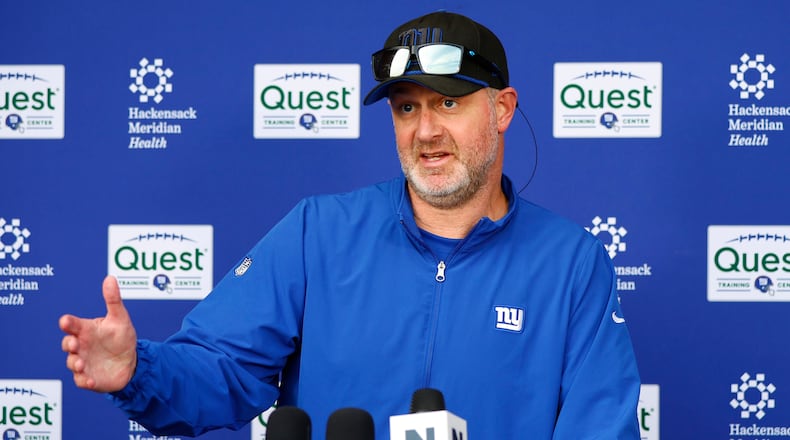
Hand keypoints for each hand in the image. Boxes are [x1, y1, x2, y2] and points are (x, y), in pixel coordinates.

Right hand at [59, 275, 137, 392]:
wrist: (131, 362)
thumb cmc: (121, 338)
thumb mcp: (120, 319)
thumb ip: (113, 300)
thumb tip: (110, 278)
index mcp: (86, 330)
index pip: (72, 325)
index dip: (68, 323)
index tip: (66, 321)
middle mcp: (81, 346)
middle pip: (68, 344)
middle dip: (68, 343)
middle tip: (75, 344)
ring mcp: (83, 362)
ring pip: (71, 363)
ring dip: (74, 363)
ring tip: (81, 363)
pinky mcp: (88, 378)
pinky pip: (81, 381)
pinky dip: (84, 381)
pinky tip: (91, 381)